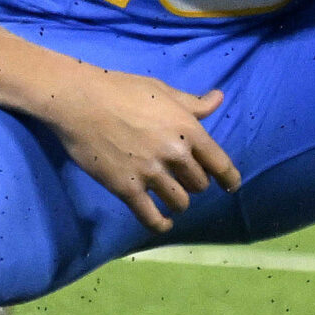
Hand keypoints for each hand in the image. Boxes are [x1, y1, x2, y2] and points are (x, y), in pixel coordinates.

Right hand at [49, 69, 239, 232]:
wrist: (81, 101)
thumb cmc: (123, 89)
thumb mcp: (163, 91)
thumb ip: (193, 103)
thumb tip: (219, 99)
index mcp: (187, 128)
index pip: (219, 163)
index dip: (230, 178)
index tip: (233, 186)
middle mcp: (174, 154)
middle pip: (199, 184)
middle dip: (195, 183)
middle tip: (185, 179)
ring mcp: (151, 173)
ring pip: (179, 202)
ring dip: (178, 202)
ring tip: (172, 197)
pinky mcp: (127, 188)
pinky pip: (150, 217)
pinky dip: (160, 224)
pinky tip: (163, 224)